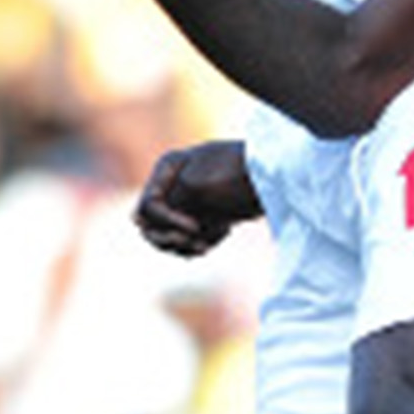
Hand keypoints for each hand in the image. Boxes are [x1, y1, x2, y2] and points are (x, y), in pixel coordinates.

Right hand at [136, 138, 260, 257]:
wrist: (278, 177)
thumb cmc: (237, 176)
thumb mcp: (196, 187)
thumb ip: (163, 204)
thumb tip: (135, 220)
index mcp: (168, 168)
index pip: (148, 206)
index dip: (167, 222)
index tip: (195, 227)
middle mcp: (172, 184)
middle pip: (150, 225)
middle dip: (171, 238)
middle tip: (199, 242)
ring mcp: (187, 201)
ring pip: (166, 237)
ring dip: (185, 245)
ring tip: (210, 240)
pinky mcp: (204, 216)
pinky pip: (188, 241)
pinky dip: (201, 243)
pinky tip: (223, 233)